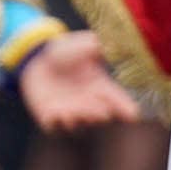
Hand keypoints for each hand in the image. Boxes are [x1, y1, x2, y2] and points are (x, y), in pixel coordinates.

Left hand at [20, 33, 137, 131]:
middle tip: (101, 111)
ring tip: (75, 110)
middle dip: (100, 115)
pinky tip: (57, 112)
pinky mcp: (50, 116)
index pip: (117, 101)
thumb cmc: (66, 52)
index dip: (126, 109)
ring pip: (79, 123)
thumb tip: (120, 43)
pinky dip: (57, 122)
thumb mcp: (86, 44)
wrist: (37, 60)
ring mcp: (70, 111)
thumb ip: (102, 46)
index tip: (133, 115)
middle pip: (100, 116)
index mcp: (100, 87)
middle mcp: (88, 103)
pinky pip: (55, 126)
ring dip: (80, 118)